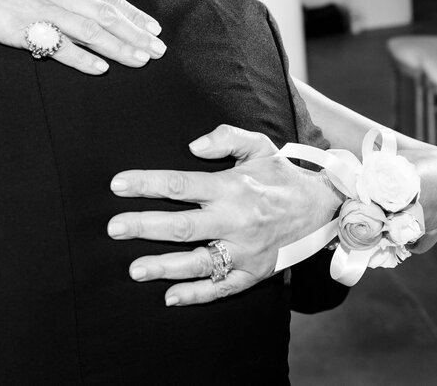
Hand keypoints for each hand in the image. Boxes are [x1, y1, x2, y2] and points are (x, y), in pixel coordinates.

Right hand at [0, 0, 165, 74]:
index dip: (130, 12)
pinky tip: (100, 68)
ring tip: (142, 60)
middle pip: (103, 13)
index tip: (151, 27)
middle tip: (160, 50)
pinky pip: (56, 46)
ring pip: (88, 30)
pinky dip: (80, 57)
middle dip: (135, 33)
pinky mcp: (19, 28)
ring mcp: (36, 8)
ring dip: (119, 47)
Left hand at [107, 125, 342, 305]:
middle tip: (114, 228)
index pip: (181, 184)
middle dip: (144, 227)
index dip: (146, 184)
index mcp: (231, 187)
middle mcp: (236, 220)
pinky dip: (197, 294)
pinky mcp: (254, 272)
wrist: (322, 208)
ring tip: (134, 270)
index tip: (117, 185)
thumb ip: (225, 138)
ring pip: (199, 261)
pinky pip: (222, 287)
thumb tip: (193, 146)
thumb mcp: (259, 145)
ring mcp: (245, 250)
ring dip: (164, 267)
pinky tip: (170, 297)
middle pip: (182, 226)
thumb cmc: (280, 175)